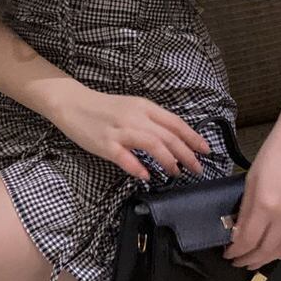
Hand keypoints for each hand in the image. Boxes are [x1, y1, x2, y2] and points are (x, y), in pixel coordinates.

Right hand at [50, 86, 211, 180]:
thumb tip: (174, 140)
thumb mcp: (133, 108)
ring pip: (152, 144)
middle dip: (186, 154)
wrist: (74, 103)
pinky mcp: (105, 144)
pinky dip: (138, 167)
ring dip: (168, 160)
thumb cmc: (106, 108)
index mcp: (145, 107)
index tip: (206, 150)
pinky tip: (147, 176)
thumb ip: (151, 121)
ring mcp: (120, 131)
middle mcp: (136, 117)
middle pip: (167, 136)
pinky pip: (125, 157)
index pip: (175, 122)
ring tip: (176, 172)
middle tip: (197, 169)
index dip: (192, 137)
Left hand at [222, 119, 280, 269]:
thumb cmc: (273, 155)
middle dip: (248, 260)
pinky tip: (275, 252)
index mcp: (265, 204)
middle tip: (238, 261)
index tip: (229, 253)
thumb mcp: (250, 181)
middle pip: (265, 250)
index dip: (236, 251)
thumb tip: (238, 232)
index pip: (247, 240)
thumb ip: (245, 210)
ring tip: (255, 261)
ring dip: (266, 260)